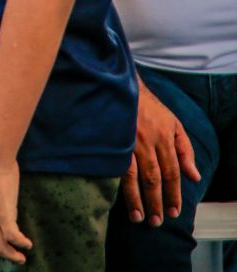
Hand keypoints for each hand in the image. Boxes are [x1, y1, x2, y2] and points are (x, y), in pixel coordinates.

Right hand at [121, 81, 199, 225]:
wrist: (122, 85)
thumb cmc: (149, 107)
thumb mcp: (173, 123)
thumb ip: (185, 149)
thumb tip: (194, 176)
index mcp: (164, 136)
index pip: (172, 171)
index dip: (174, 194)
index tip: (174, 213)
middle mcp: (147, 139)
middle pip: (154, 177)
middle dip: (156, 201)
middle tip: (157, 221)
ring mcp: (127, 139)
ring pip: (134, 175)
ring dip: (137, 198)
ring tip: (139, 218)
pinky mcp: (111, 139)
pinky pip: (116, 165)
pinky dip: (119, 183)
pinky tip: (119, 197)